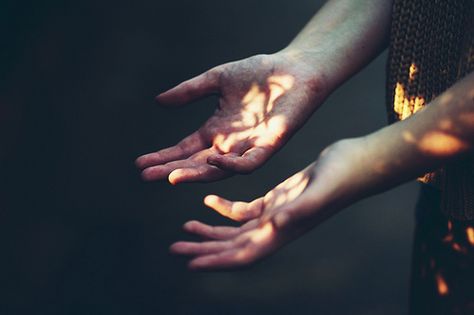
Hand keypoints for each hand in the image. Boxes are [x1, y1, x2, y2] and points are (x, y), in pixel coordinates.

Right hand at [136, 53, 327, 183]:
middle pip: (197, 164)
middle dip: (172, 170)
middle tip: (146, 175)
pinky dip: (231, 164)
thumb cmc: (260, 74)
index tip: (140, 163)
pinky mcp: (269, 146)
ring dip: (195, 174)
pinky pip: (249, 163)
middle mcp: (230, 144)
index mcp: (217, 130)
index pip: (186, 149)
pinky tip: (212, 159)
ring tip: (171, 176)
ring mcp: (249, 147)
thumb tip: (159, 101)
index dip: (165, 157)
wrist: (294, 69)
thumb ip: (190, 92)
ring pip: (219, 170)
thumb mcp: (217, 79)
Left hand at [170, 138, 367, 269]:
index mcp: (284, 231)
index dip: (218, 261)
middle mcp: (277, 228)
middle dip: (204, 248)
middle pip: (233, 246)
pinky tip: (208, 201)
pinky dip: (224, 208)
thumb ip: (301, 210)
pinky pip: (244, 210)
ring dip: (210, 232)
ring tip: (185, 228)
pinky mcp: (275, 198)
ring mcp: (275, 214)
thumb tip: (276, 226)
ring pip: (236, 230)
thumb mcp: (321, 190)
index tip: (191, 263)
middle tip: (174, 247)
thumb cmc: (344, 176)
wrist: (355, 162)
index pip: (245, 254)